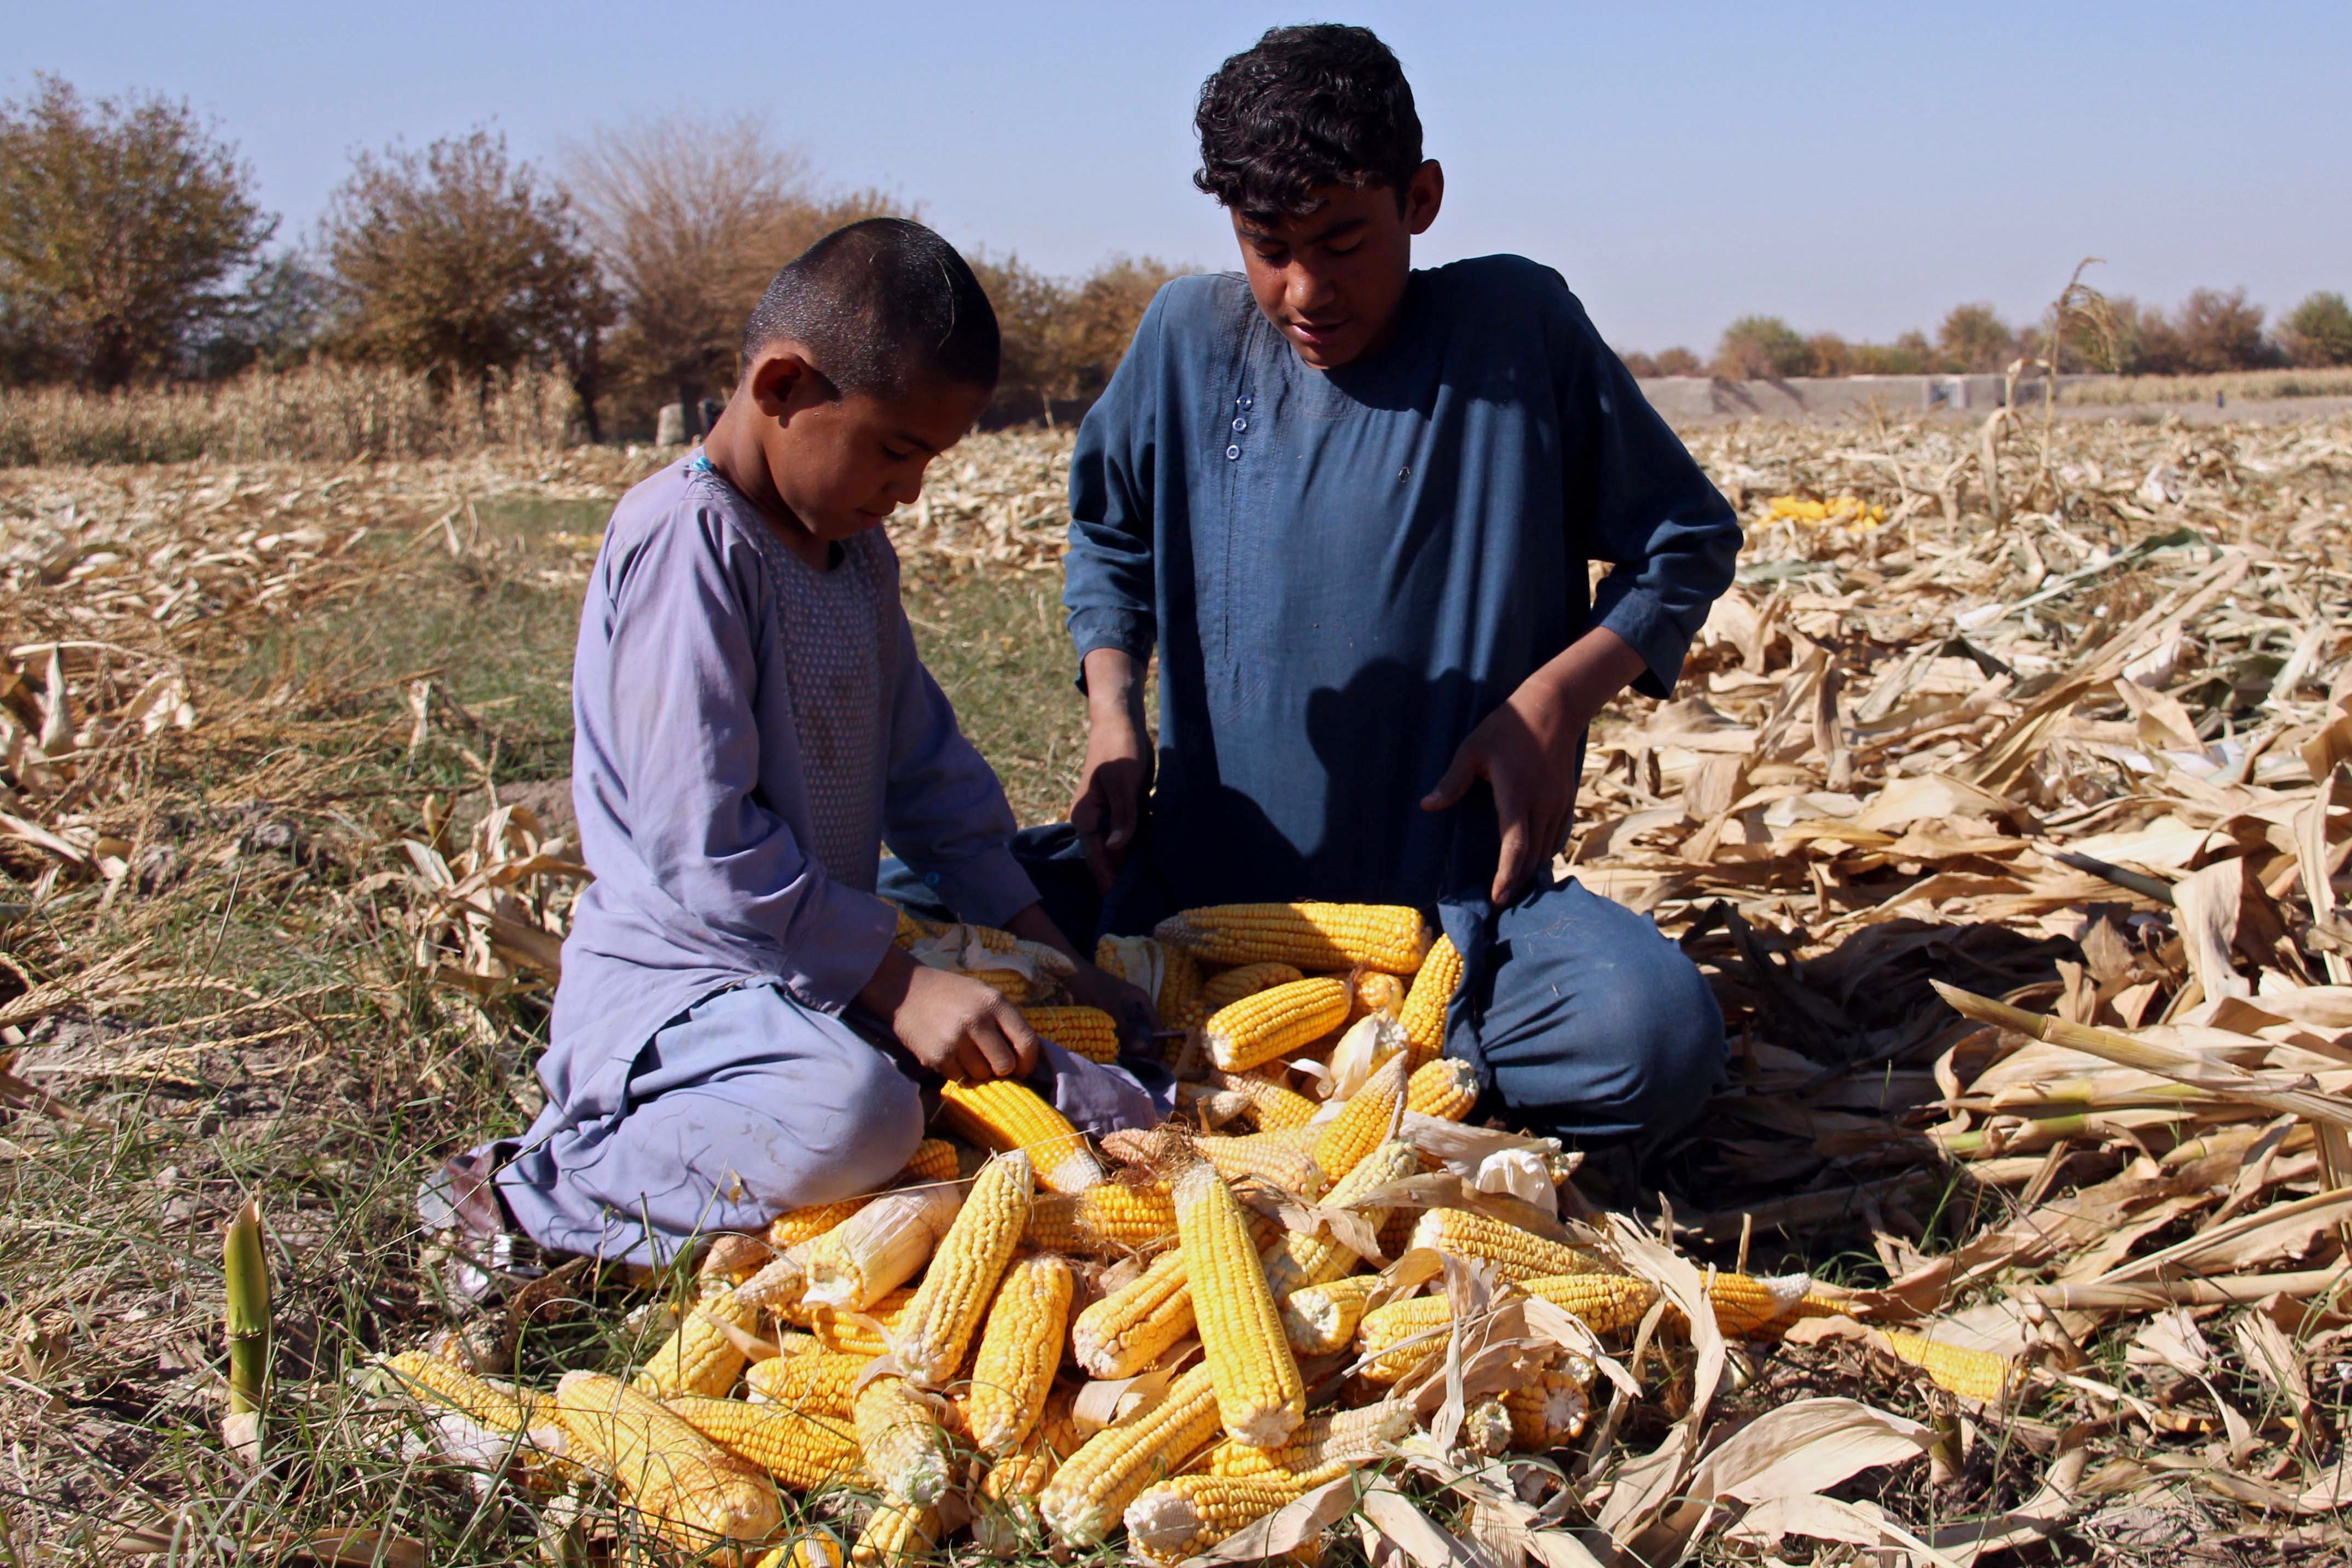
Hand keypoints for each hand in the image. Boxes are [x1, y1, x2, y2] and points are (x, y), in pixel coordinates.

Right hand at [859, 946, 1040, 1083]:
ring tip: (966, 1054)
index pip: (1027, 1042)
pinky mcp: (936, 1056)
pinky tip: (949, 1054)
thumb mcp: (984, 995)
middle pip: (1005, 1065)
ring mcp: (956, 1039)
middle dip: (1001, 1070)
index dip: (1028, 1062)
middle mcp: (977, 1020)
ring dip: (977, 1071)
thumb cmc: (952, 994)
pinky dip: (957, 1071)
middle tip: (991, 1063)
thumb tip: (1024, 1058)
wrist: (906, 989)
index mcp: (995, 1003)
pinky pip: (959, 1078)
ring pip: (982, 1075)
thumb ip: (1005, 1022)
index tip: (1022, 1069)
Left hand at [1001, 900, 1156, 1053]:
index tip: (1153, 1060)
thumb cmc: (1093, 987)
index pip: (1157, 1026)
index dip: (1158, 1044)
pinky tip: (1114, 1051)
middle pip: (1146, 1031)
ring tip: (1125, 1060)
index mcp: (1142, 1000)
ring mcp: (1124, 1010)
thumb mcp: (1110, 1009)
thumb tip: (1143, 1049)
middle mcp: (1136, 1006)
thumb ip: (1125, 1029)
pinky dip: (1119, 1041)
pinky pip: (1121, 1032)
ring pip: (1133, 1033)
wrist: (1072, 973)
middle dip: (1143, 1048)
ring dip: (1130, 1047)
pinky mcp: (1112, 1015)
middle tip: (1137, 1064)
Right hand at [1071, 649, 1151, 891]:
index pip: (1097, 859)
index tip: (1120, 908)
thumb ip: (1123, 817)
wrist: (1122, 722)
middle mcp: (1093, 821)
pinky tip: (1154, 866)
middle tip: (1139, 909)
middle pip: (1106, 859)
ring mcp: (1108, 817)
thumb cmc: (1120, 749)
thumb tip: (1117, 850)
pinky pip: (1129, 836)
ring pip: (1119, 849)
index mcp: (1085, 817)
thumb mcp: (1124, 782)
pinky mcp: (1123, 810)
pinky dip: (1139, 849)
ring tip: (1148, 896)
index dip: (1109, 883)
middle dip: (1119, 880)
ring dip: (1131, 867)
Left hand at [1421, 627, 1645, 904]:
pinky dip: (1545, 852)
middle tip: (1500, 901)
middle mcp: (1542, 804)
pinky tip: (1532, 860)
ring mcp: (1558, 802)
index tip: (1497, 898)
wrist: (1554, 706)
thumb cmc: (1508, 726)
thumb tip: (1427, 806)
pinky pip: (1558, 835)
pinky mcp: (1567, 798)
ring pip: (1547, 848)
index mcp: (1517, 795)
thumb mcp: (1473, 749)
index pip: (1515, 847)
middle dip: (1517, 882)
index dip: (1507, 877)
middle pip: (1532, 856)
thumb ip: (1452, 781)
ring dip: (1531, 869)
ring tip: (1513, 886)